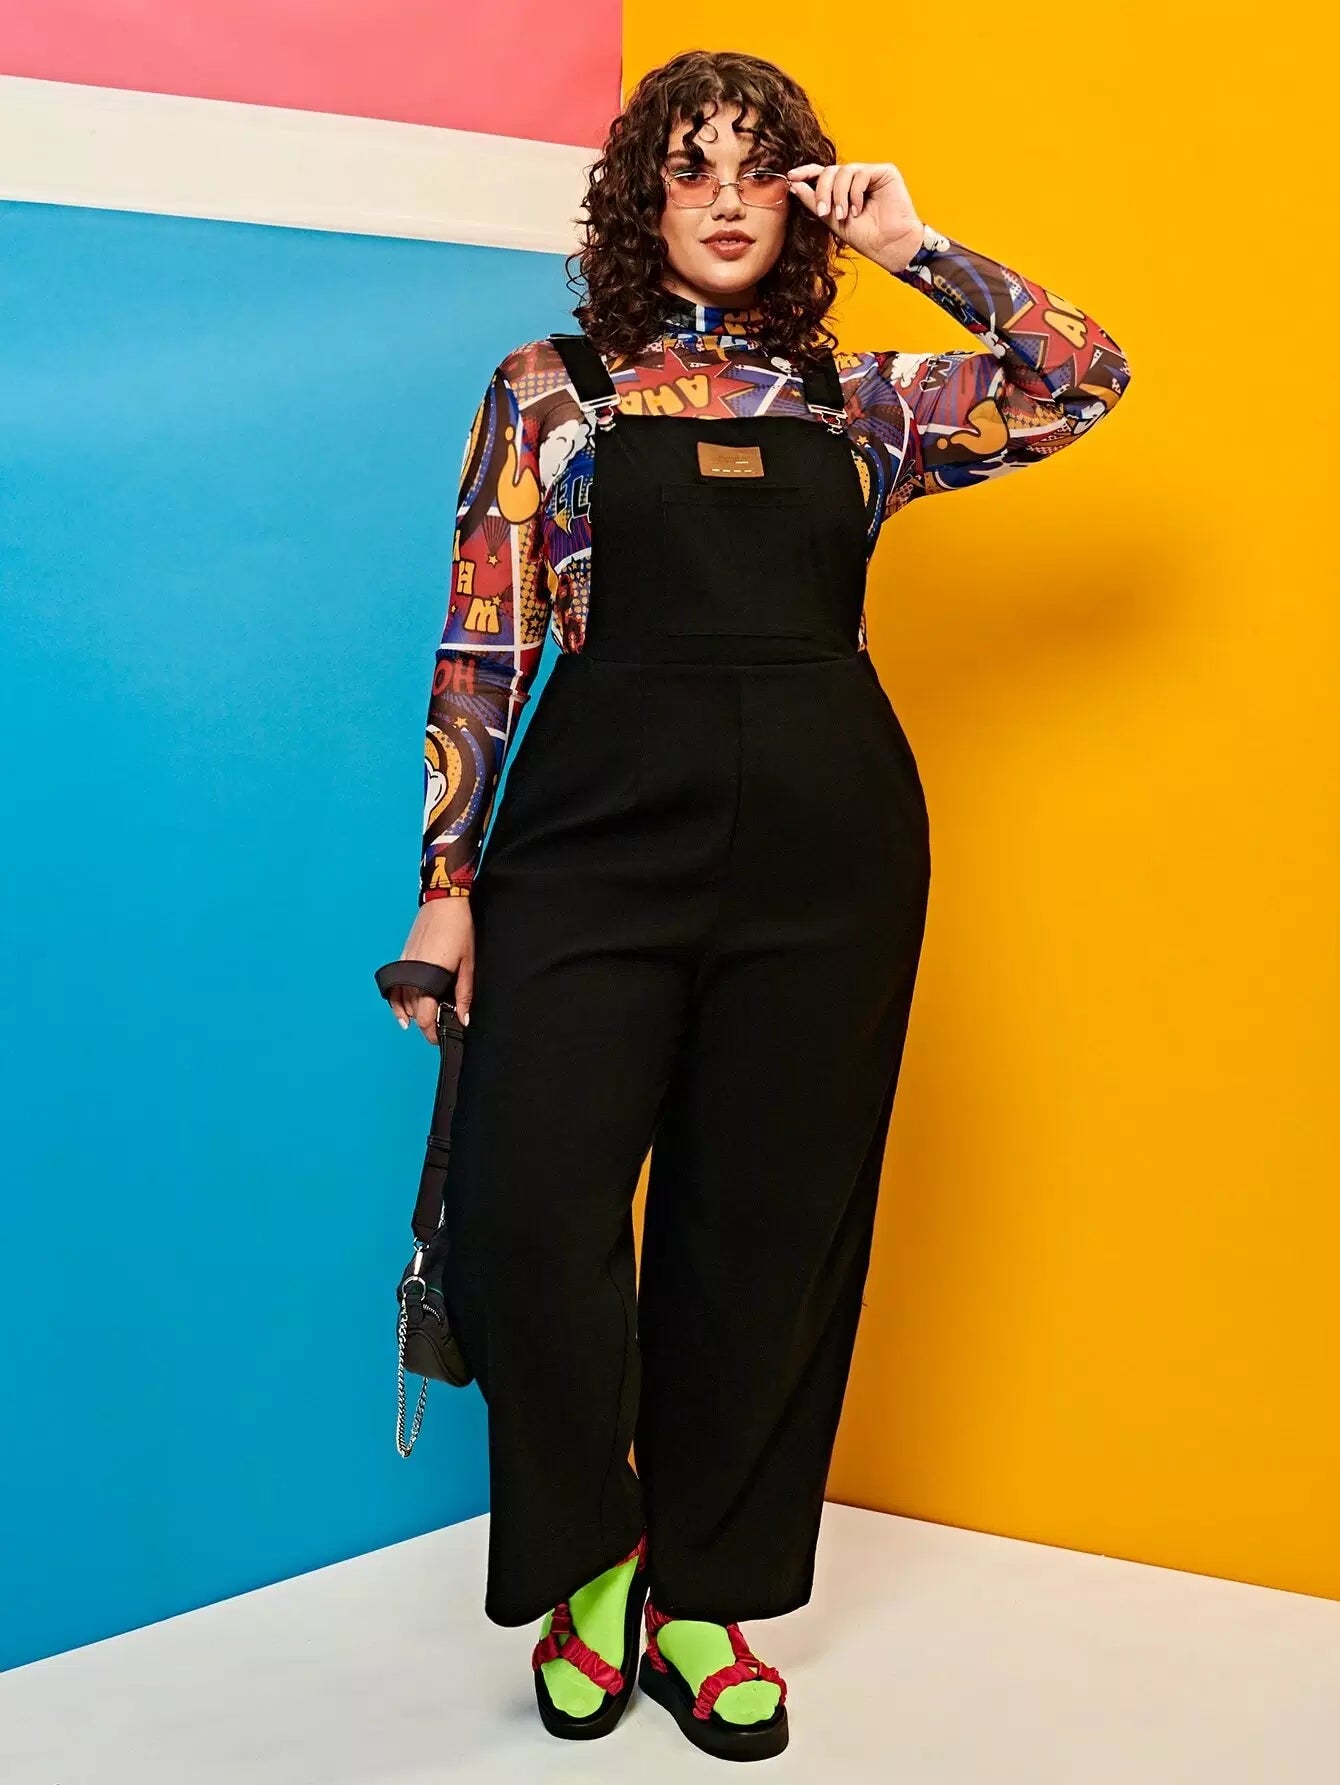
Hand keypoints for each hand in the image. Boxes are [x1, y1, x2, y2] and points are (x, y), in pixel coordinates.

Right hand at [387, 896, 475, 1043]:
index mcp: (430, 978)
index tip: (439, 1038)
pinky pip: (394, 987)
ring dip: (412, 1014)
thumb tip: (464, 1018)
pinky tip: (402, 1013)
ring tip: (424, 1022)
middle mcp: (413, 975)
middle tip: (437, 1031)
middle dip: (425, 1024)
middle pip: (413, 1012)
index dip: (432, 1031)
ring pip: (402, 1002)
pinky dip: (396, 1002)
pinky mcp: (402, 959)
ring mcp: (404, 966)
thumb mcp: (468, 964)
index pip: (425, 1016)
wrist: (444, 903)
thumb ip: (464, 994)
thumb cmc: (459, 930)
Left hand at [786, 160, 924, 271]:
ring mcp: (869, 173)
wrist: (888, 245)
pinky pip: (861, 173)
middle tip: (823, 212)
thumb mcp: (831, 219)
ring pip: (843, 172)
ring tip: (844, 216)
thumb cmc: (864, 236)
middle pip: (830, 171)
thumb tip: (794, 183)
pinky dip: (856, 193)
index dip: (806, 172)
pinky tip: (859, 209)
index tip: (791, 177)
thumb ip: (813, 201)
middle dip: (823, 191)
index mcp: (842, 188)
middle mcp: (855, 178)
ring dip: (839, 196)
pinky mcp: (884, 172)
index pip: (822, 174)